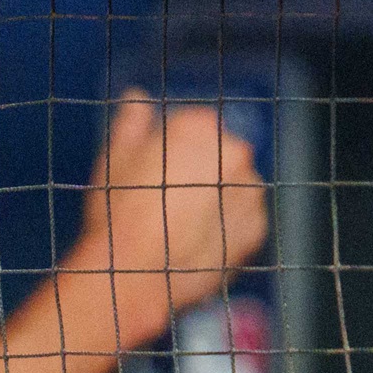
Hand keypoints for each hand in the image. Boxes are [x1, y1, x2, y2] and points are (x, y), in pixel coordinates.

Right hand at [71, 94, 268, 351]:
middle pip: (219, 156)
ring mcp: (251, 191)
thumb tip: (137, 95)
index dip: (168, 151)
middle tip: (162, 204)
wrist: (131, 277)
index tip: (151, 175)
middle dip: (197, 174)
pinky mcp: (257, 228)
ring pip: (233, 189)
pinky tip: (193, 244)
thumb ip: (131, 122)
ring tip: (175, 228)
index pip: (194, 127)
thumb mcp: (114, 159)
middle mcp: (236, 151)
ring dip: (216, 200)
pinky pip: (242, 222)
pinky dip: (225, 230)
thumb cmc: (116, 214)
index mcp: (201, 127)